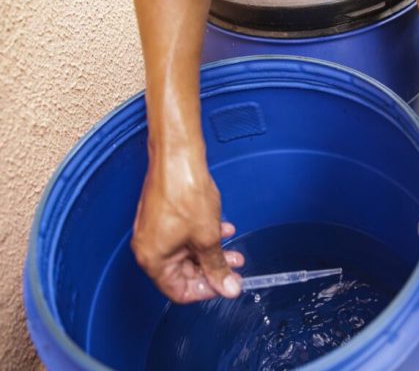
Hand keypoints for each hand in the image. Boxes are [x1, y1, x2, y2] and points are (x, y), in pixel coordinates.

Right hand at [131, 149, 243, 302]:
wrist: (178, 159)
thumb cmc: (185, 194)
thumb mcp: (208, 238)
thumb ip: (217, 266)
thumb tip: (227, 288)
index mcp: (153, 260)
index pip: (178, 291)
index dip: (205, 291)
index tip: (225, 284)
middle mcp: (149, 248)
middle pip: (184, 272)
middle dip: (212, 269)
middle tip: (235, 267)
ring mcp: (155, 231)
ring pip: (188, 253)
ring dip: (212, 252)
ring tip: (234, 248)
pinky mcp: (163, 217)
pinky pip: (185, 236)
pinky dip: (204, 235)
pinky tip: (223, 228)